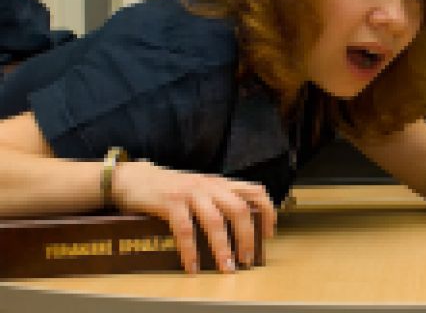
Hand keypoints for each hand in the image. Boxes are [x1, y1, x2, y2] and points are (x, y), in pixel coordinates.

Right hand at [111, 160, 275, 273]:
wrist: (134, 178)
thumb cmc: (171, 189)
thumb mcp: (201, 190)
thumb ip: (218, 202)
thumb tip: (241, 229)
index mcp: (220, 183)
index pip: (254, 191)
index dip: (267, 211)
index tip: (269, 234)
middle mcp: (209, 186)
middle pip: (238, 209)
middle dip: (247, 237)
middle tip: (247, 260)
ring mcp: (190, 192)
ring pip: (215, 221)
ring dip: (223, 248)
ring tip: (227, 268)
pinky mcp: (170, 202)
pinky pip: (185, 230)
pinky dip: (191, 251)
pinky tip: (193, 268)